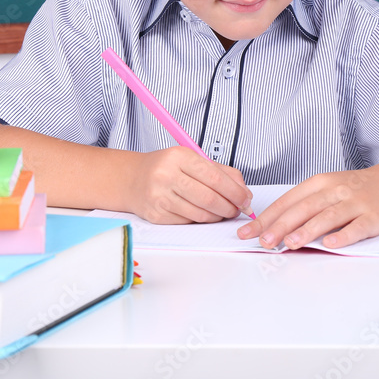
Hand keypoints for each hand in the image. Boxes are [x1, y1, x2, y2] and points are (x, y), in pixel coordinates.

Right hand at [126, 146, 252, 224]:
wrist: (132, 179)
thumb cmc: (167, 168)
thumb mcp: (191, 159)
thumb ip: (221, 171)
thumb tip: (245, 192)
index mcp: (178, 156)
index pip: (215, 177)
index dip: (235, 191)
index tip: (246, 199)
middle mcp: (166, 175)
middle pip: (209, 198)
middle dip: (230, 207)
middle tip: (238, 209)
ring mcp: (159, 197)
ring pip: (200, 214)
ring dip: (218, 216)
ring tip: (224, 212)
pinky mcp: (156, 215)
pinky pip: (188, 222)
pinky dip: (202, 220)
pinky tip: (206, 215)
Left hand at [235, 167, 378, 249]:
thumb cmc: (354, 189)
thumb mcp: (326, 189)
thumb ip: (303, 206)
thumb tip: (272, 227)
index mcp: (319, 183)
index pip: (288, 201)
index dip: (267, 218)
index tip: (249, 232)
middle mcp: (335, 191)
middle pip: (304, 208)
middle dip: (282, 225)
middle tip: (264, 241)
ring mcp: (355, 203)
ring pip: (328, 216)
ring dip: (308, 230)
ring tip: (290, 243)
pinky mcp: (374, 216)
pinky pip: (357, 227)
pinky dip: (344, 235)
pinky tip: (331, 244)